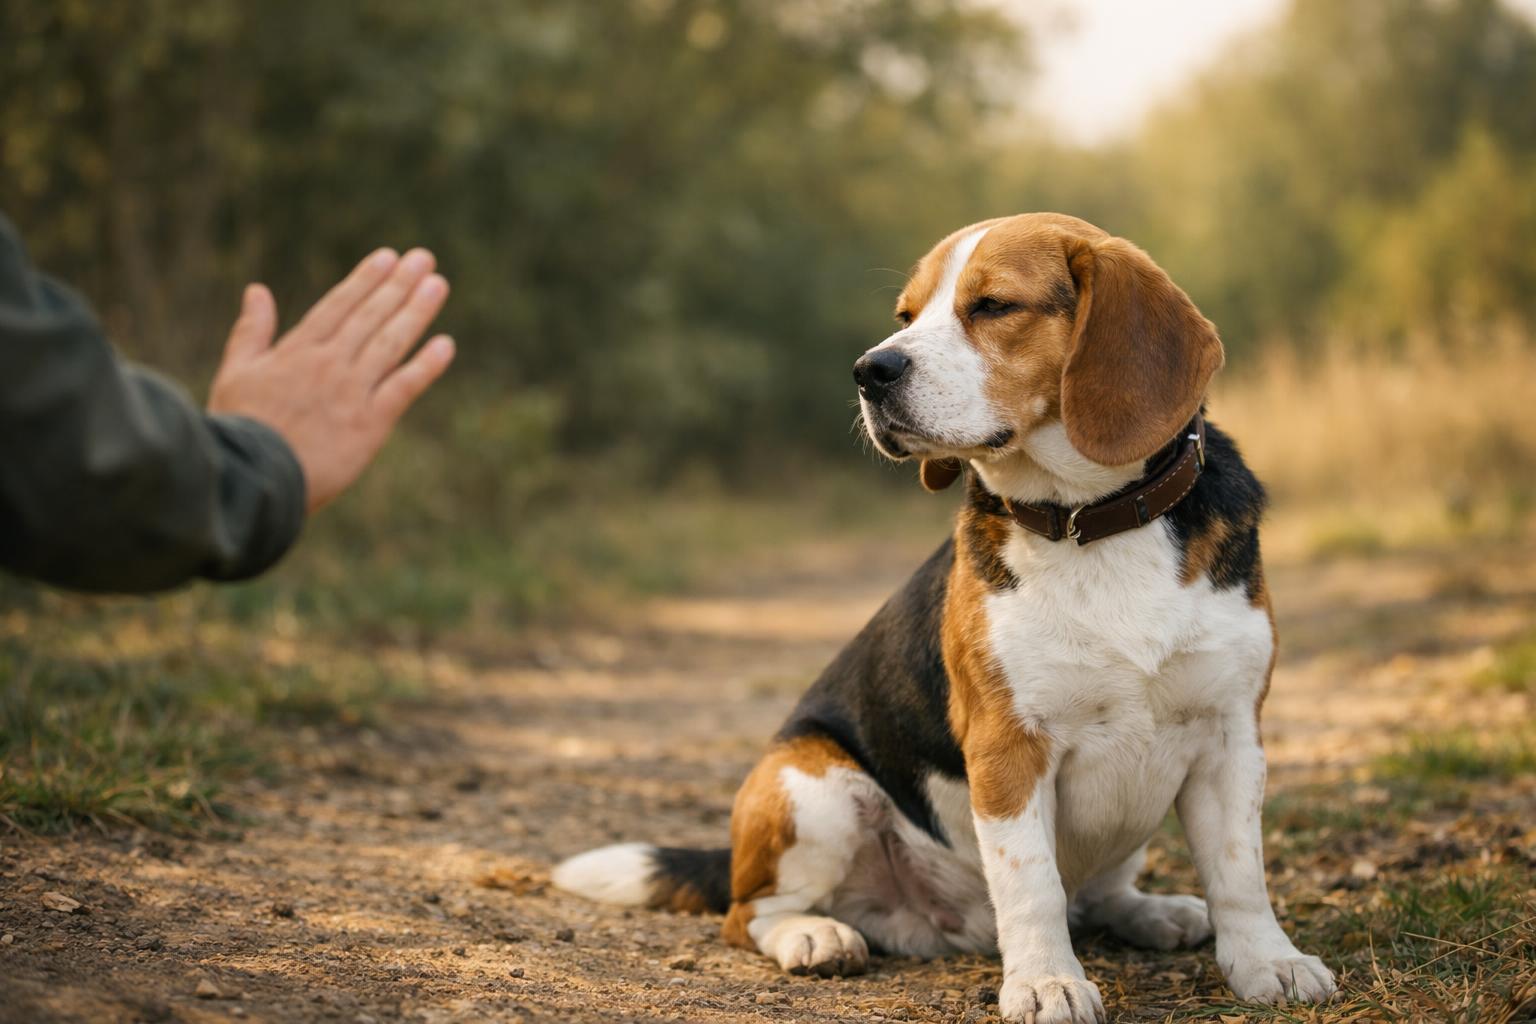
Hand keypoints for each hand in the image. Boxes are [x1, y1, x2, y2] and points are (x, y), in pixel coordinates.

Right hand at [207, 248, 454, 512]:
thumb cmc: (237, 429)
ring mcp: (352, 392)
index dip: (365, 280)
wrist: (252, 479)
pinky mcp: (370, 425)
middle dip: (399, 285)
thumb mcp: (235, 373)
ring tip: (437, 285)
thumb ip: (251, 331)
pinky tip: (446, 345)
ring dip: (416, 312)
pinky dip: (426, 366)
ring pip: (390, 344)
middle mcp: (329, 364)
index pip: (338, 306)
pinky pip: (404, 388)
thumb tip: (256, 290)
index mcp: (296, 351)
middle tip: (424, 259)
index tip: (388, 257)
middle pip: (370, 317)